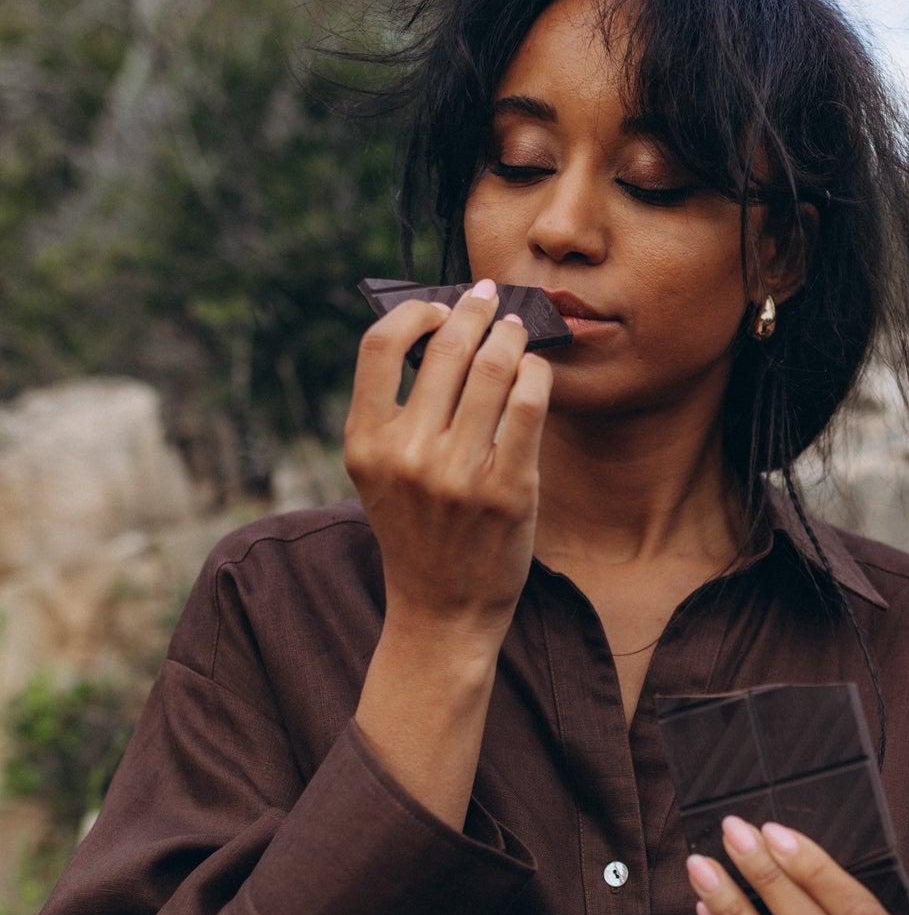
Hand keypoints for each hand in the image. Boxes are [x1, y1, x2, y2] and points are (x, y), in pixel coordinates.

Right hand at [345, 279, 552, 827]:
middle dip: (475, 313)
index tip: (439, 305)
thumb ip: (396, 411)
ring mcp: (459, 474)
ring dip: (512, 338)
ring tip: (517, 333)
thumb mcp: (382, 473)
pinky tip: (536, 372)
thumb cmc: (418, 531)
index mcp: (365, 444)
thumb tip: (438, 328)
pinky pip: (530, 405)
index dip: (415, 312)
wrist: (442, 611)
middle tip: (491, 302)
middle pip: (446, 348)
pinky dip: (537, 375)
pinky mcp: (508, 491)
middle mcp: (407, 455)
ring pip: (494, 368)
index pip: (378, 345)